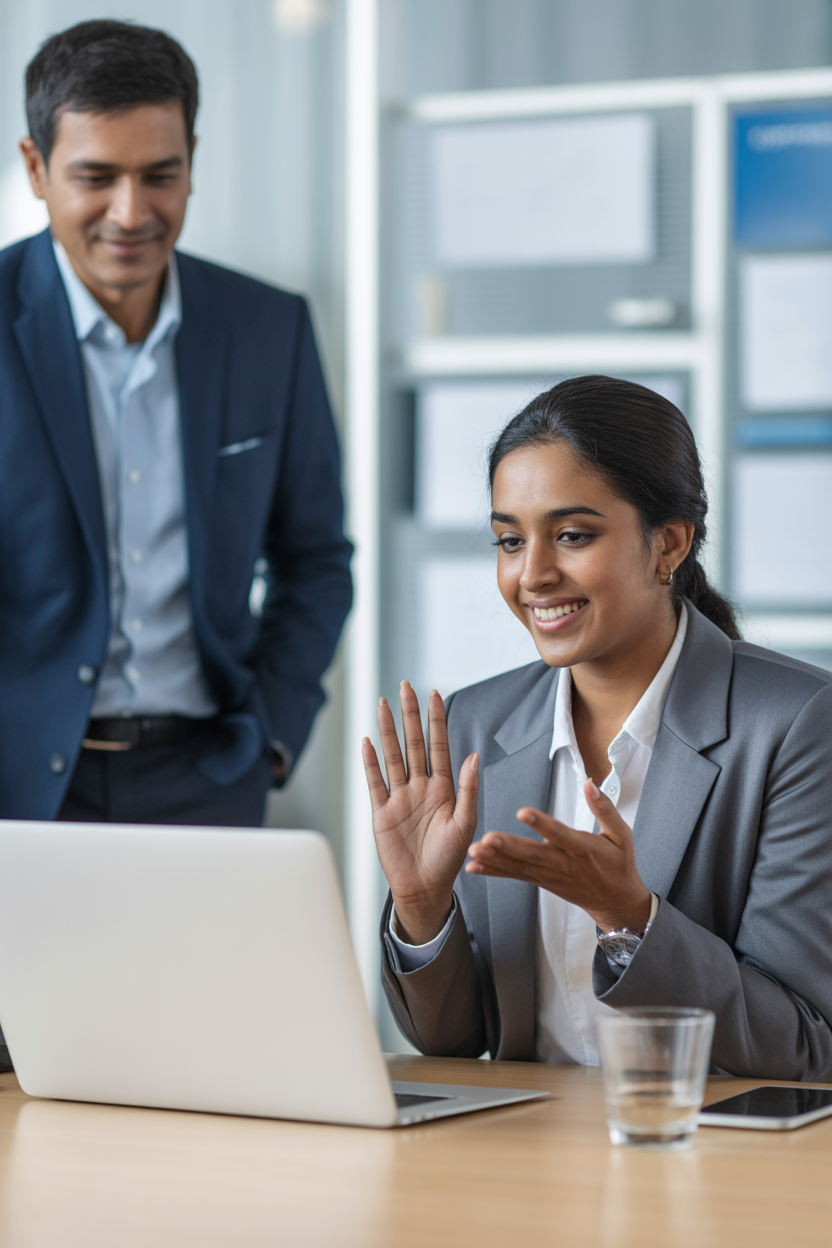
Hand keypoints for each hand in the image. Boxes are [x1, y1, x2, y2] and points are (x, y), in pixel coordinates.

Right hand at [362, 682, 478, 944]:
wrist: (425, 887)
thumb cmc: (450, 859)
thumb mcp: (466, 823)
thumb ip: (468, 789)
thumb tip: (473, 756)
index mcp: (444, 788)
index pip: (439, 746)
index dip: (436, 721)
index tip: (434, 694)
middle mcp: (420, 787)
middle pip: (413, 743)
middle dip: (410, 715)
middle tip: (405, 686)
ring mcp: (400, 797)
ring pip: (393, 756)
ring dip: (388, 730)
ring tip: (383, 705)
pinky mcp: (382, 812)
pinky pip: (375, 782)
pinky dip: (370, 762)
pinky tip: (367, 742)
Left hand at [465, 779, 651, 932]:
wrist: (616, 902)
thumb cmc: (619, 865)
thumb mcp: (622, 835)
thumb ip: (604, 808)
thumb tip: (590, 783)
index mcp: (583, 849)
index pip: (560, 835)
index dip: (542, 825)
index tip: (523, 812)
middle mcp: (564, 864)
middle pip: (534, 855)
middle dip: (509, 847)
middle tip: (487, 839)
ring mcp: (550, 876)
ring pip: (520, 867)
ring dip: (495, 860)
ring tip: (474, 852)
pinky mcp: (541, 882)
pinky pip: (515, 876)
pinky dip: (494, 872)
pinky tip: (474, 867)